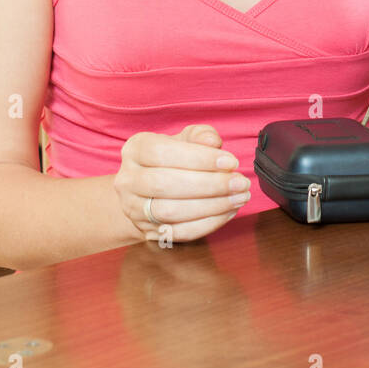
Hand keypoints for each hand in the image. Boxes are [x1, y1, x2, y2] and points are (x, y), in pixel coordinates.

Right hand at [115, 124, 251, 243]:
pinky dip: (208, 223)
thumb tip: (212, 142)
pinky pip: (179, 232)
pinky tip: (228, 211)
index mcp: (135, 149)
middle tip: (239, 182)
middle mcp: (128, 180)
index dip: (198, 158)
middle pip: (165, 185)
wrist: (147, 192)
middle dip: (209, 184)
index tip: (230, 161)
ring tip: (239, 197)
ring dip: (212, 206)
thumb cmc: (171, 159)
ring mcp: (134, 209)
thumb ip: (200, 135)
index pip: (162, 153)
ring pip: (171, 212)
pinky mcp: (148, 232)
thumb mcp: (184, 140)